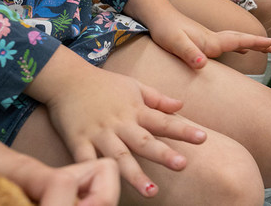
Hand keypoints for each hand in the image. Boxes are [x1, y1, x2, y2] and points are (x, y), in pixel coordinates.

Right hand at [30, 49, 205, 198]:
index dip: (183, 130)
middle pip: (144, 141)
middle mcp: (120, 123)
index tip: (203, 138)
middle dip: (163, 154)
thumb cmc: (105, 84)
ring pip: (118, 157)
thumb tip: (182, 105)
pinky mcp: (77, 141)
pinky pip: (86, 161)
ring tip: (151, 191)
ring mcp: (98, 133)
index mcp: (136, 110)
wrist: (67, 78)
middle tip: (183, 165)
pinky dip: (95, 174)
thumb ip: (158, 99)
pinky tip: (104, 188)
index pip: (164, 121)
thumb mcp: (135, 86)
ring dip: (134, 174)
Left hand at [148, 6, 270, 68]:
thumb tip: (204, 63)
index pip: (239, 41)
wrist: (156, 16)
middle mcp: (213, 38)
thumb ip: (189, 53)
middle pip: (243, 39)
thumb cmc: (163, 30)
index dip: (256, 43)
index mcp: (210, 40)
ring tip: (266, 48)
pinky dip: (239, 47)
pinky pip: (228, 44)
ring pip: (237, 41)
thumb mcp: (174, 43)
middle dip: (262, 44)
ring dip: (253, 44)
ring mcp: (209, 38)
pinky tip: (241, 52)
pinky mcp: (202, 40)